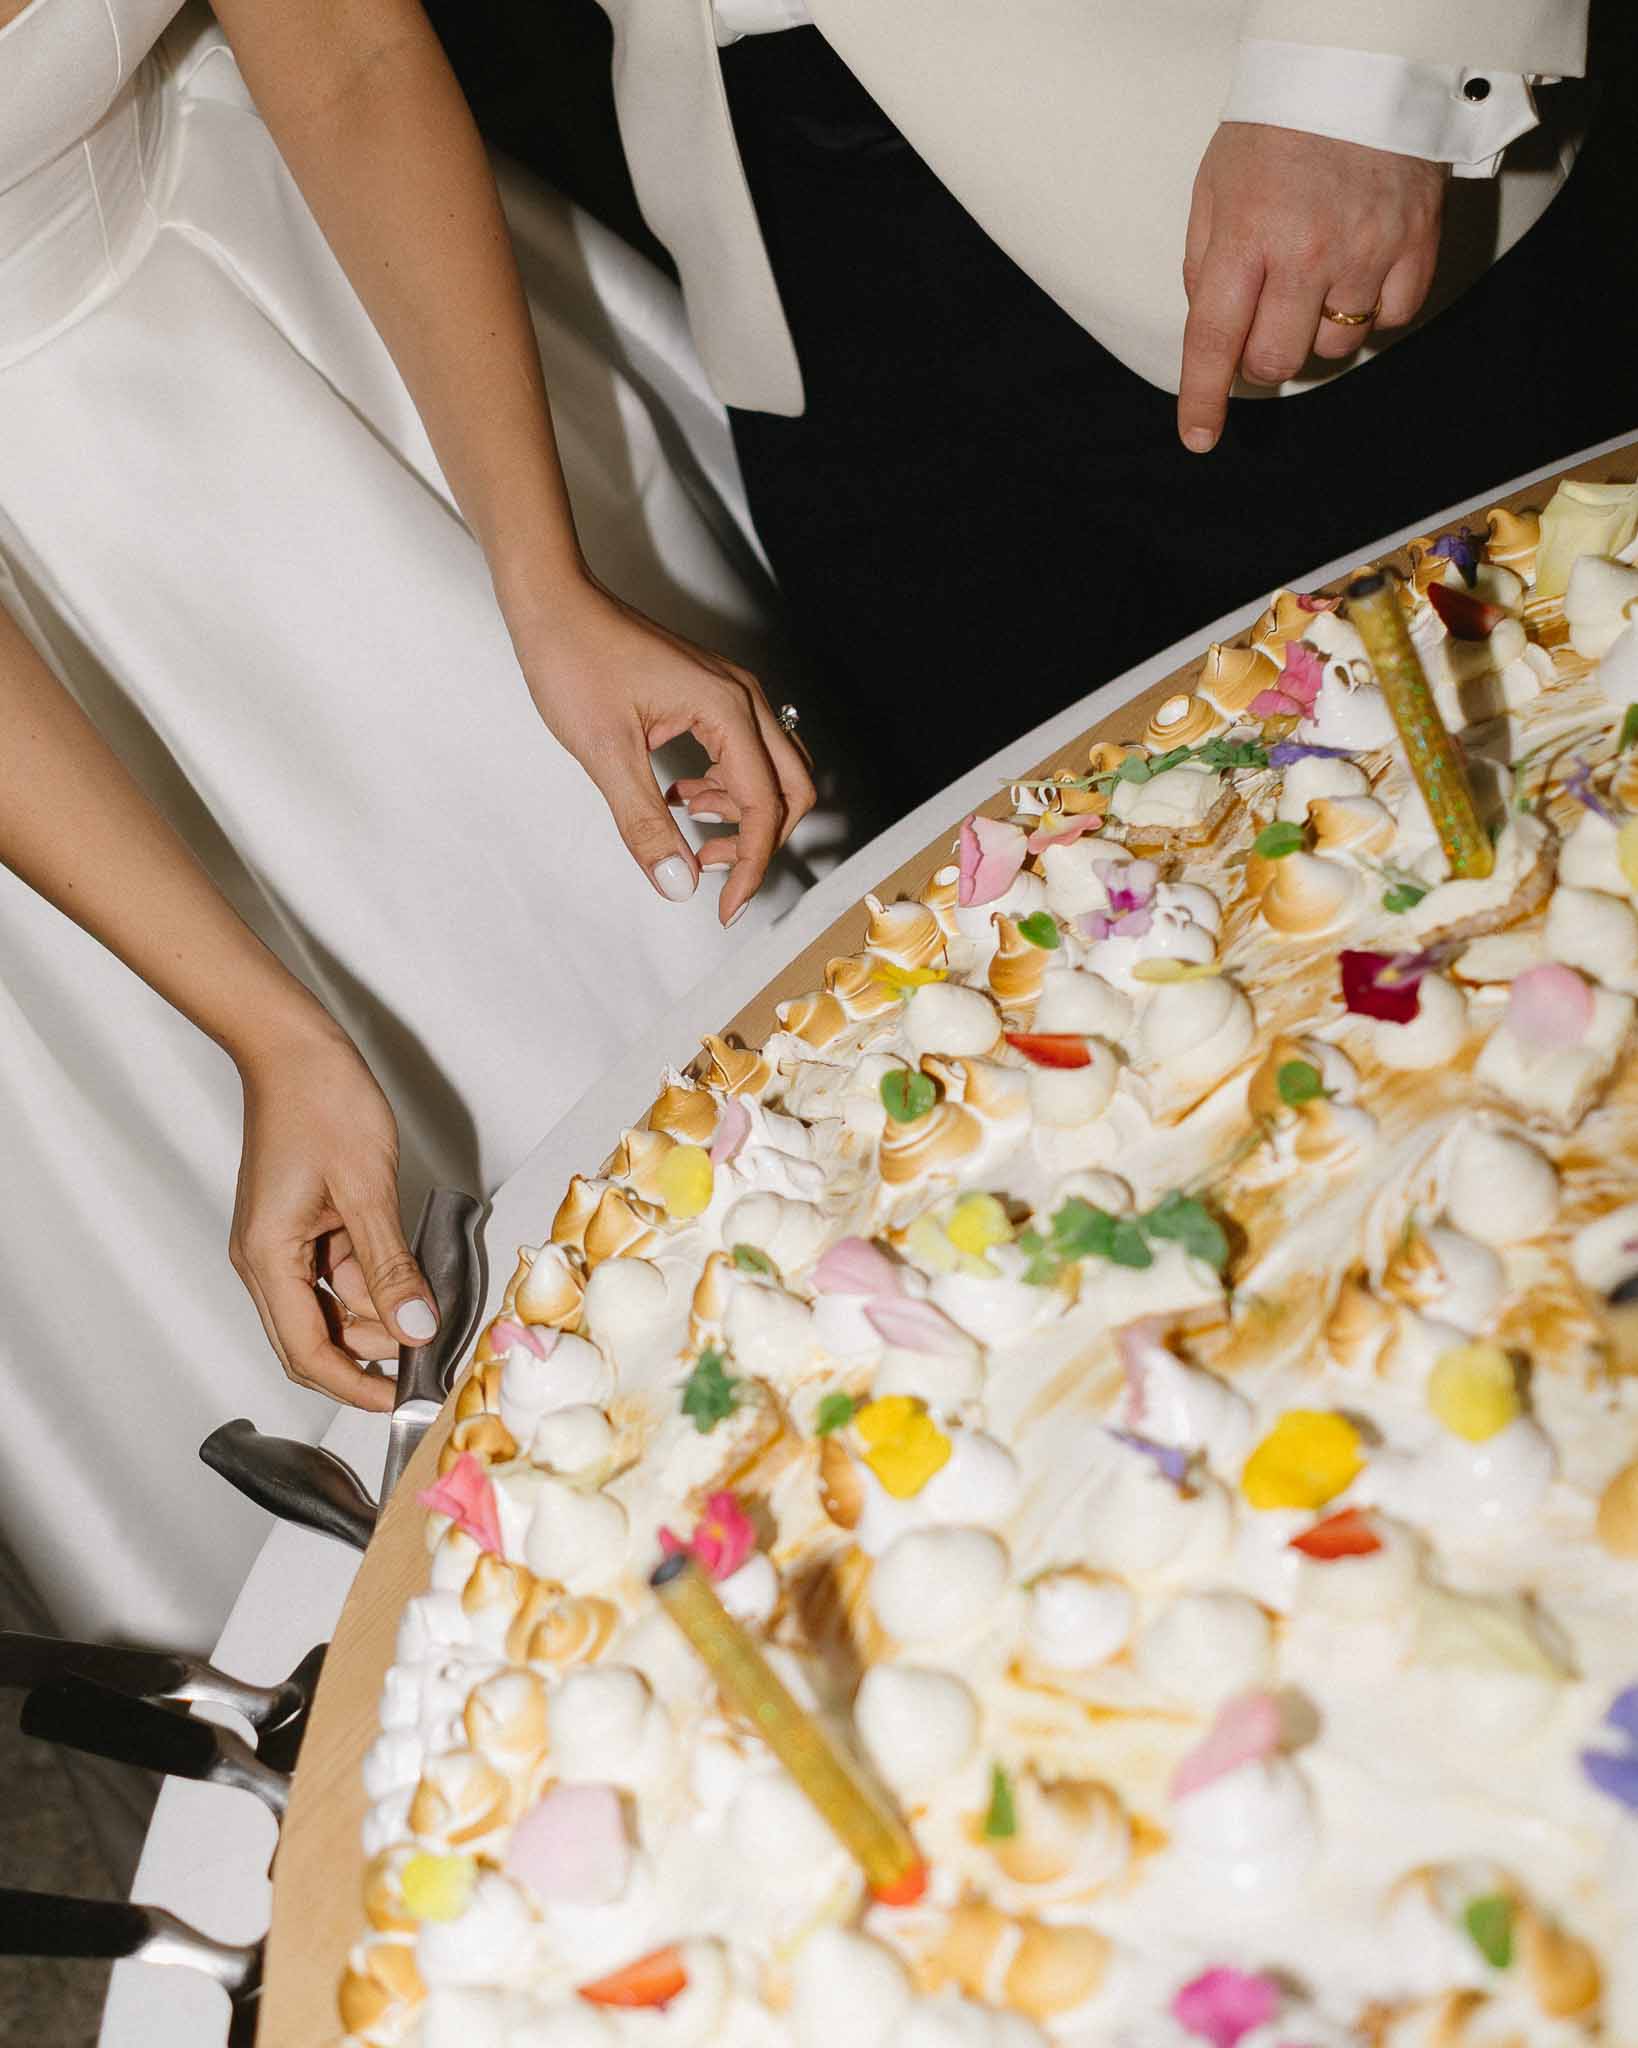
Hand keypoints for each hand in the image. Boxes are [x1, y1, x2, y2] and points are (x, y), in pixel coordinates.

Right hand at [229, 1024, 437, 1409]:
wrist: (296, 1049)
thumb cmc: (321, 1103)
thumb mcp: (367, 1188)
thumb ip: (390, 1266)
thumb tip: (413, 1329)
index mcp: (268, 1258)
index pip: (306, 1352)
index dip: (354, 1385)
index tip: (402, 1400)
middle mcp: (267, 1259)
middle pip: (317, 1338)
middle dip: (372, 1349)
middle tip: (430, 1341)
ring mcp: (284, 1244)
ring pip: (335, 1306)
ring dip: (379, 1309)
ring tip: (427, 1295)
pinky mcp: (304, 1226)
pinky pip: (340, 1272)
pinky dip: (375, 1279)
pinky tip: (410, 1269)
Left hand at [514, 580, 815, 925]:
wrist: (553, 602)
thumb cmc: (574, 660)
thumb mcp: (605, 754)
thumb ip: (645, 823)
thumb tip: (678, 884)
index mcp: (727, 711)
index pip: (764, 806)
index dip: (750, 866)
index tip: (726, 909)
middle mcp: (743, 697)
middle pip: (791, 788)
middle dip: (760, 841)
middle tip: (712, 871)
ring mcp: (731, 691)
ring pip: (774, 770)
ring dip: (745, 813)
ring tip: (691, 830)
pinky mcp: (713, 692)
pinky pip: (746, 751)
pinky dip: (725, 786)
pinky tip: (679, 796)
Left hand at [1178, 123, 1446, 452]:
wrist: (1363, 63)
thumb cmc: (1279, 126)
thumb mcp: (1215, 188)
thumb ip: (1205, 265)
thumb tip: (1211, 333)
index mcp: (1247, 235)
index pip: (1215, 340)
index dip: (1203, 398)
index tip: (1199, 437)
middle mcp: (1307, 251)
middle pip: (1277, 360)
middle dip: (1262, 353)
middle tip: (1264, 314)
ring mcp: (1367, 250)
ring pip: (1333, 345)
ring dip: (1316, 328)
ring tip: (1316, 274)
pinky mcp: (1417, 243)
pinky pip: (1390, 319)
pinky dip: (1371, 309)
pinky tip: (1359, 270)